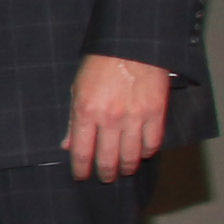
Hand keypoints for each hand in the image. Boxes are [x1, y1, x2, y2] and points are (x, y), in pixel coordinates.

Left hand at [66, 53, 172, 182]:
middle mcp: (110, 118)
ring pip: (131, 156)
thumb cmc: (100, 65)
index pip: (81, 152)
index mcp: (86, 112)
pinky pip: (153, 143)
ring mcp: (134, 117)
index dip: (81, 169)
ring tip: (124, 170)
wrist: (132, 46)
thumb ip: (73, 120)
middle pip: (107, 159)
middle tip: (105, 178)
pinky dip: (147, 152)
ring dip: (127, 167)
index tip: (81, 176)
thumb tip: (68, 145)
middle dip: (105, 173)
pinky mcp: (156, 113)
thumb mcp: (77, 89)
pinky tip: (143, 154)